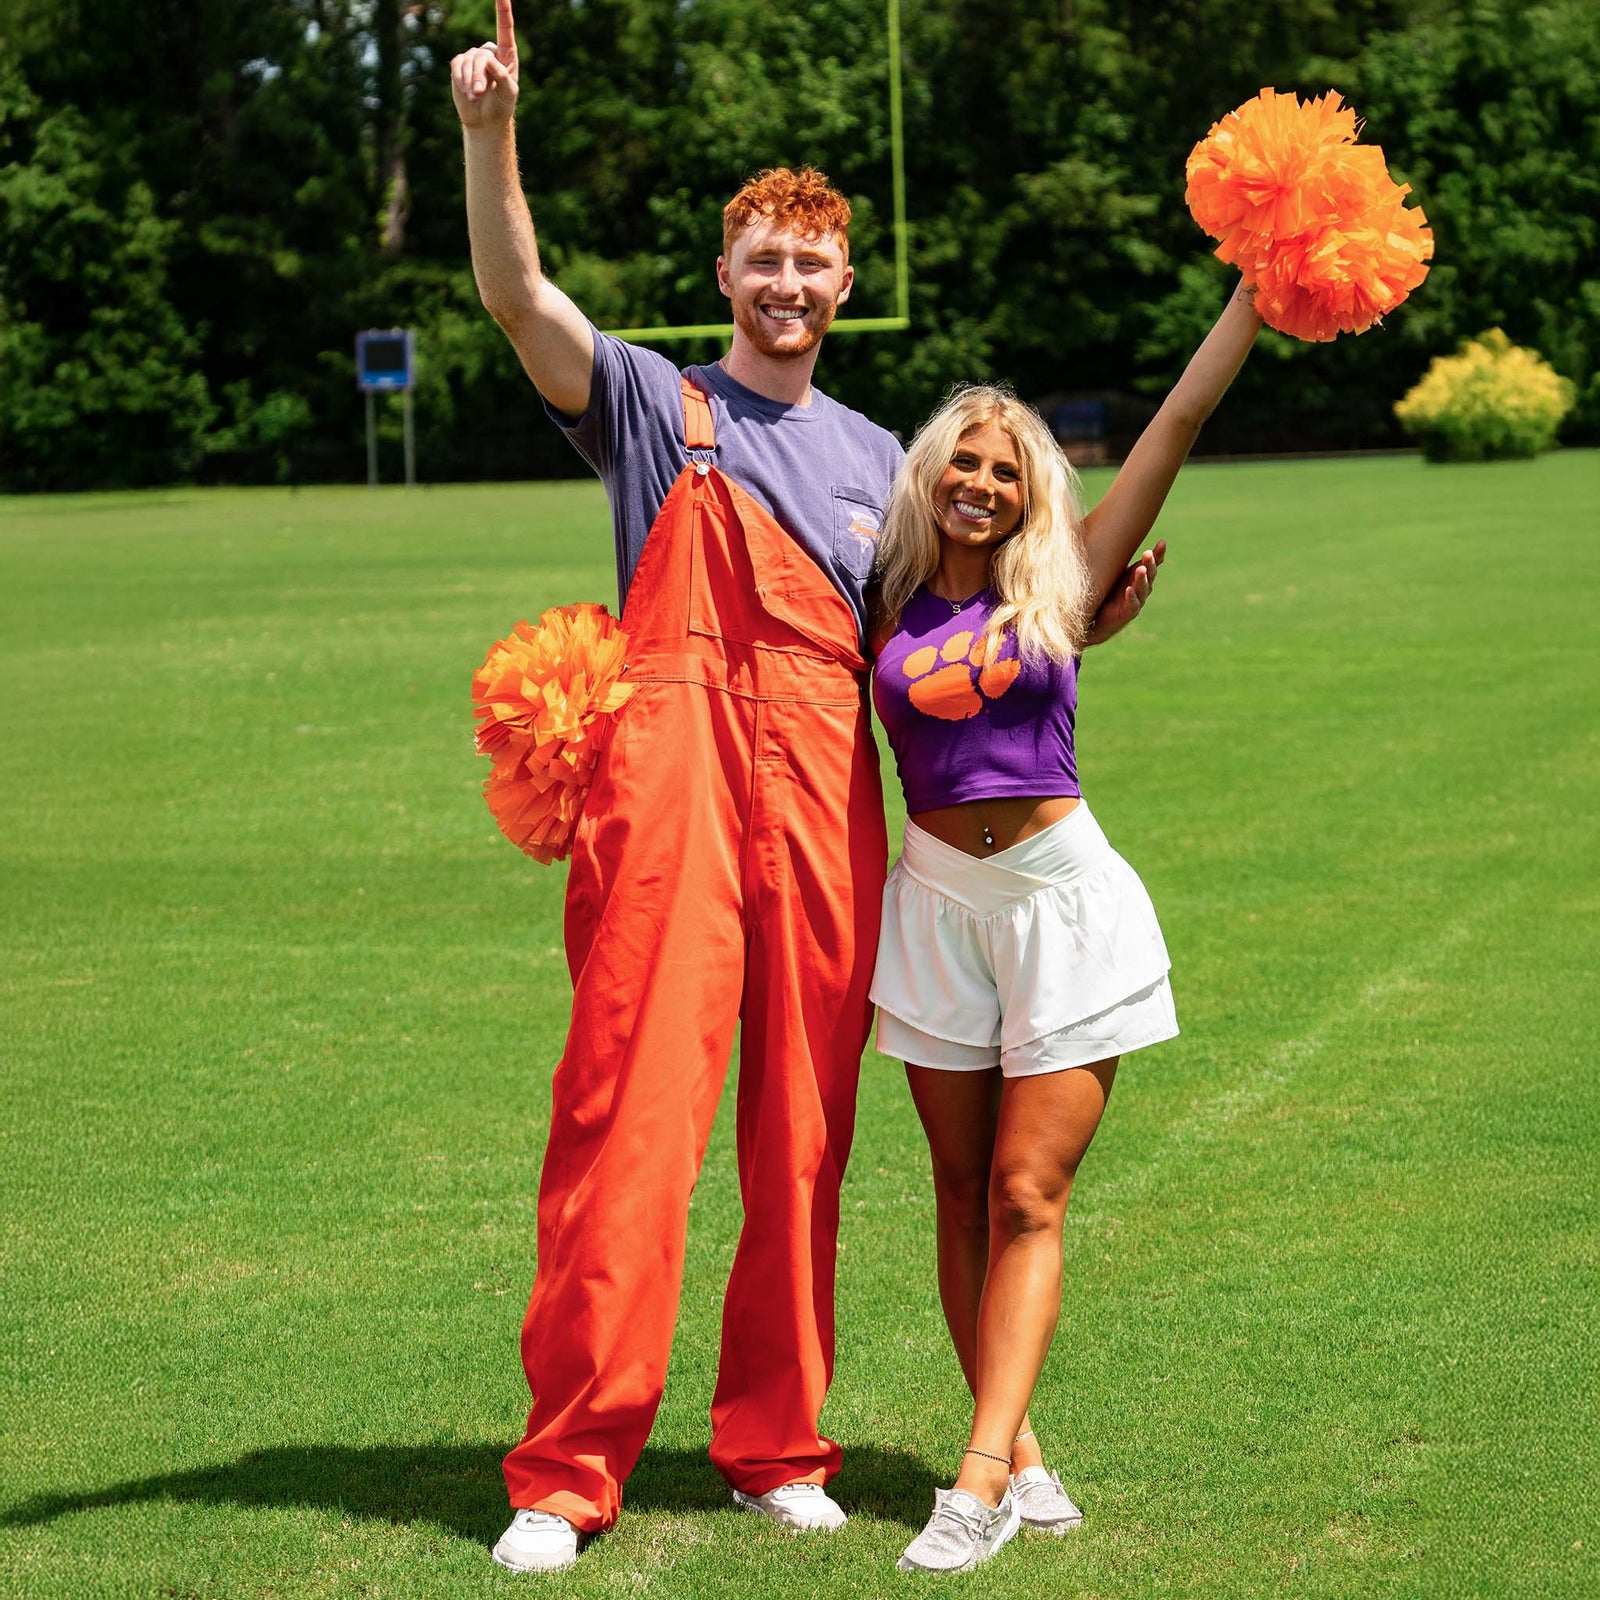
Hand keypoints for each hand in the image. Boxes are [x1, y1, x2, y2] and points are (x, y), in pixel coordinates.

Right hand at [451, 0, 518, 130]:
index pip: (505, 29)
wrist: (485, 119)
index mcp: (507, 55)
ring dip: (470, 82)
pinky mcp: (460, 64)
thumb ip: (503, 77)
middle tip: (479, 94)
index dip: (503, 11)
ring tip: (475, 97)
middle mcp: (490, 52)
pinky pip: (457, 66)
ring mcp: (474, 57)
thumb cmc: (501, 106)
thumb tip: (490, 62)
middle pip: (481, 57)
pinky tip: (467, 92)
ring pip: (468, 62)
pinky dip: (461, 80)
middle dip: (479, 77)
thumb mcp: (508, 94)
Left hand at [1084, 540, 1164, 646]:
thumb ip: (1109, 555)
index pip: (1151, 564)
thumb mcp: (1107, 571)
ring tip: (1140, 569)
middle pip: (1149, 574)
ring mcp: (1135, 601)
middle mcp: (1139, 587)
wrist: (1093, 619)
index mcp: (1136, 575)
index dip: (1158, 554)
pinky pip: (1132, 605)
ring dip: (1142, 579)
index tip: (1162, 543)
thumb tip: (1102, 527)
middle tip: (1148, 554)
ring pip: (1143, 589)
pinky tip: (1129, 590)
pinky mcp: (1127, 614)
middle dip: (1150, 564)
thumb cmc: (1102, 591)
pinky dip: (1131, 597)